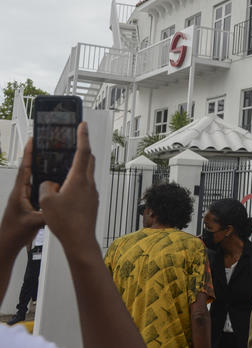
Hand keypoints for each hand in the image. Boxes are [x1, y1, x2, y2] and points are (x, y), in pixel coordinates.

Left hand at [0, 139, 44, 253]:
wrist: (6, 244)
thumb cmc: (13, 233)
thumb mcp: (34, 222)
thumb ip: (47, 212)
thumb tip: (59, 203)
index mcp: (19, 193)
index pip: (25, 169)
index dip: (29, 154)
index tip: (33, 140)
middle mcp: (21, 193)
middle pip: (29, 169)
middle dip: (35, 156)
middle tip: (44, 145)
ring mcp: (24, 197)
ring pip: (33, 178)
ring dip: (40, 168)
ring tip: (51, 159)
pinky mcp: (28, 203)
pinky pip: (37, 188)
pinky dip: (45, 182)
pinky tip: (53, 181)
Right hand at [39, 123, 97, 248]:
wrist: (80, 240)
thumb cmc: (66, 222)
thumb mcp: (46, 202)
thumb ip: (46, 187)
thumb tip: (51, 184)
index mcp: (78, 179)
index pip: (82, 151)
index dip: (82, 136)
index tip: (82, 124)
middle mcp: (89, 183)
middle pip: (88, 160)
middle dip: (83, 149)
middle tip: (76, 142)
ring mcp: (92, 193)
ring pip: (87, 174)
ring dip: (79, 167)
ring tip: (66, 167)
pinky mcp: (92, 202)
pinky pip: (85, 186)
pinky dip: (78, 181)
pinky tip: (68, 189)